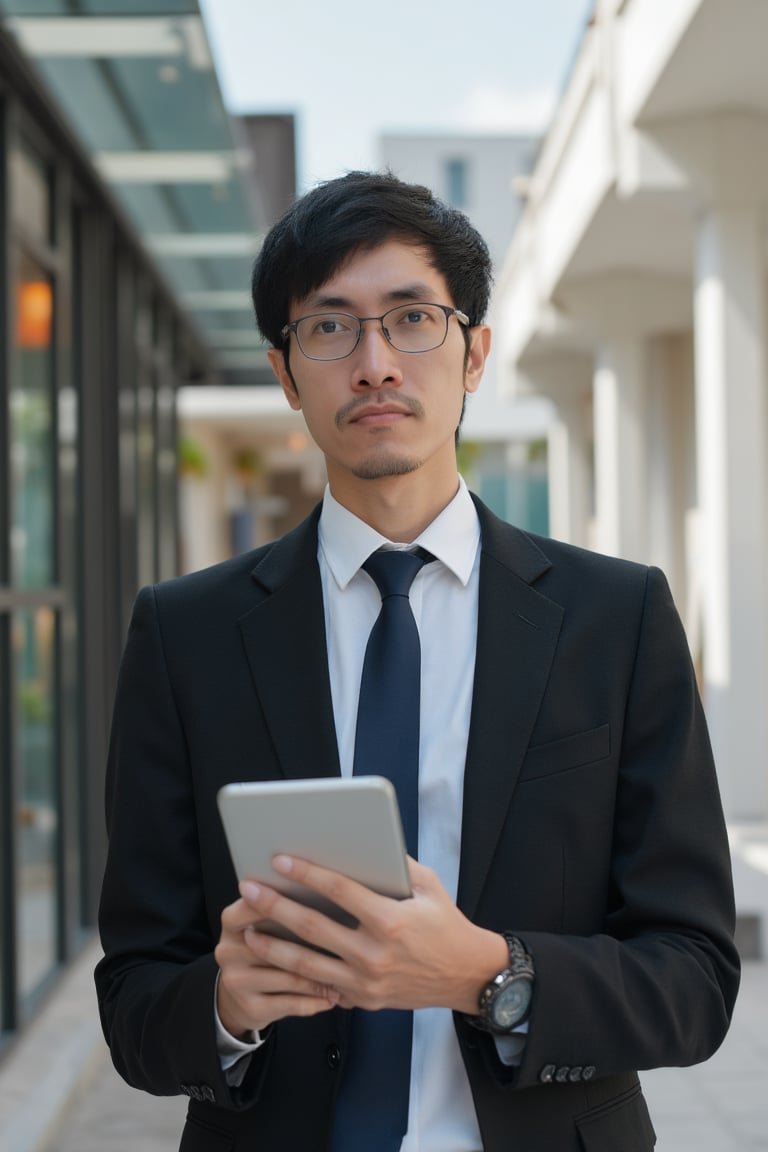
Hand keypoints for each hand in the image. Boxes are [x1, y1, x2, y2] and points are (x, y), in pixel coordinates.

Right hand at [215, 893, 340, 1038]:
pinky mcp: (251, 1008)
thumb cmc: (266, 945)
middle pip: (275, 944)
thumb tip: (328, 886)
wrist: (238, 993)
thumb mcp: (264, 922)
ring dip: (322, 978)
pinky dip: (316, 1000)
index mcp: (232, 921)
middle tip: (347, 942)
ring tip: (348, 975)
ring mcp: (237, 982)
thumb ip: (286, 906)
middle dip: (314, 946)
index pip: (253, 905)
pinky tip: (334, 997)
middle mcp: (228, 950)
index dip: (283, 902)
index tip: (321, 899)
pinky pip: (292, 1004)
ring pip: (290, 978)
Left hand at [238, 855, 508, 1015]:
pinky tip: (274, 961)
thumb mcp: (429, 886)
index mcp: (391, 920)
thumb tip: (365, 842)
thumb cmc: (446, 925)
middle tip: (248, 889)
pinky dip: (295, 974)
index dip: (307, 873)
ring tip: (248, 931)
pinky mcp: (362, 1000)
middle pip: (312, 927)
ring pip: (307, 964)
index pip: (339, 891)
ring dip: (273, 946)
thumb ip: (396, 865)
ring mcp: (366, 981)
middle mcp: (375, 953)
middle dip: (276, 906)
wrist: (465, 976)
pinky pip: (321, 985)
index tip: (280, 860)